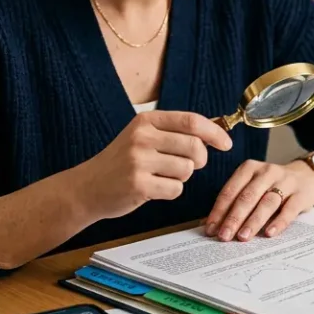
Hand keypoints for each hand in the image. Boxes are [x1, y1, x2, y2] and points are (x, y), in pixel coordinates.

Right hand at [78, 110, 232, 220]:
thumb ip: (175, 131)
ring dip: (180, 177)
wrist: (87, 187)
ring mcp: (139, 161)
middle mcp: (142, 137)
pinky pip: (176, 189)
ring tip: (159, 176)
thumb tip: (216, 127)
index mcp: (146, 121)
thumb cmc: (121, 162)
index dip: (215, 133)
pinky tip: (152, 188)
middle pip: (195, 147)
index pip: (192, 121)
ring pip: (187, 170)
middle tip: (188, 165)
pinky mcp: (138, 185)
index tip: (226, 144)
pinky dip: (170, 192)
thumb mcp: (143, 136)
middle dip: (199, 160)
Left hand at [204, 160, 313, 240]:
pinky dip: (279, 222)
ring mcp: (286, 181)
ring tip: (243, 237)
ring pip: (267, 202)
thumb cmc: (272, 187)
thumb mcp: (254, 187)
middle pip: (247, 196)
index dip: (219, 211)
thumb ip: (235, 203)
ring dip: (253, 221)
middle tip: (224, 236)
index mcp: (249, 168)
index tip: (211, 229)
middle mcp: (267, 172)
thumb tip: (212, 227)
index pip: (230, 191)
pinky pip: (289, 209)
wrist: (308, 177)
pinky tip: (269, 233)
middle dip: (234, 218)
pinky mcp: (302, 194)